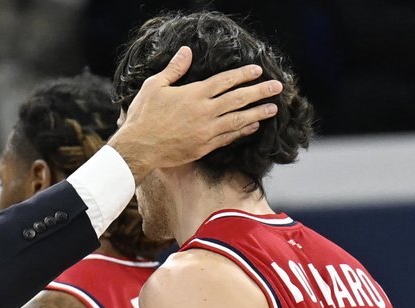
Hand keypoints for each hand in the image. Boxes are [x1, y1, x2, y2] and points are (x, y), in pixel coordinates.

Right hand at [110, 46, 283, 179]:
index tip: (257, 71)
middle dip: (260, 92)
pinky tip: (253, 126)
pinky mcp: (203, 146)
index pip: (226, 81)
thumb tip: (187, 51)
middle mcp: (204, 111)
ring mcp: (206, 130)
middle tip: (277, 87)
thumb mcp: (155, 86)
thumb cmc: (143, 116)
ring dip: (257, 113)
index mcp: (194, 94)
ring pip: (238, 119)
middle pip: (238, 99)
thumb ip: (174, 69)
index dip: (243, 75)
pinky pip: (228, 137)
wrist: (137, 148)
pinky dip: (242, 131)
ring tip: (273, 108)